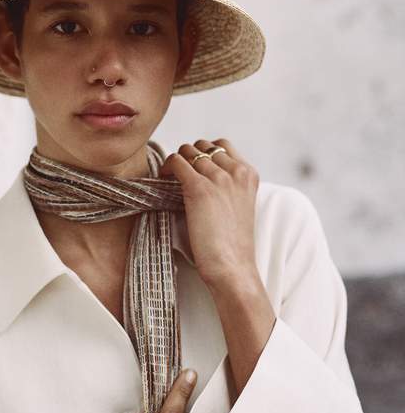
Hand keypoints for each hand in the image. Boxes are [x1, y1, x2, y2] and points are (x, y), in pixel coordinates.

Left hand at [158, 139, 259, 288]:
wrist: (232, 267)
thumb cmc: (231, 244)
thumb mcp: (239, 205)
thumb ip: (229, 185)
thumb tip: (200, 172)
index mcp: (249, 174)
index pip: (222, 145)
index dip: (204, 153)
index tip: (194, 168)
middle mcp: (236, 171)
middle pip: (203, 146)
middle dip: (188, 156)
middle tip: (179, 174)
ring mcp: (219, 178)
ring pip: (187, 151)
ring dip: (176, 162)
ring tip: (169, 178)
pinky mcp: (199, 188)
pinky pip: (176, 161)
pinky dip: (166, 167)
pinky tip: (163, 179)